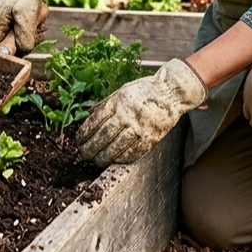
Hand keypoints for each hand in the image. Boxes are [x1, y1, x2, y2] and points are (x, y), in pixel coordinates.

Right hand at [0, 0, 51, 56]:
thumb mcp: (27, 15)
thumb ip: (24, 36)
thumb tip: (23, 51)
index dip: (11, 53)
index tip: (26, 46)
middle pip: (10, 47)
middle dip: (26, 42)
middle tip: (38, 31)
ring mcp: (4, 24)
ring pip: (19, 41)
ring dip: (33, 35)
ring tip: (40, 23)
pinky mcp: (13, 22)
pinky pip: (23, 34)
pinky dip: (33, 30)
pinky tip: (39, 22)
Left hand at [77, 59, 206, 166]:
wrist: (171, 92)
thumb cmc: (145, 90)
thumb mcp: (123, 90)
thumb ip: (106, 103)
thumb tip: (89, 114)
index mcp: (118, 102)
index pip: (95, 122)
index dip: (85, 134)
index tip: (79, 141)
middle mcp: (127, 116)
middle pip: (103, 137)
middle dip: (90, 149)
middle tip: (84, 155)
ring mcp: (139, 128)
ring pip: (115, 148)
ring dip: (102, 157)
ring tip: (95, 161)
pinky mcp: (151, 138)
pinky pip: (132, 153)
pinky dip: (120, 158)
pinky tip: (113, 161)